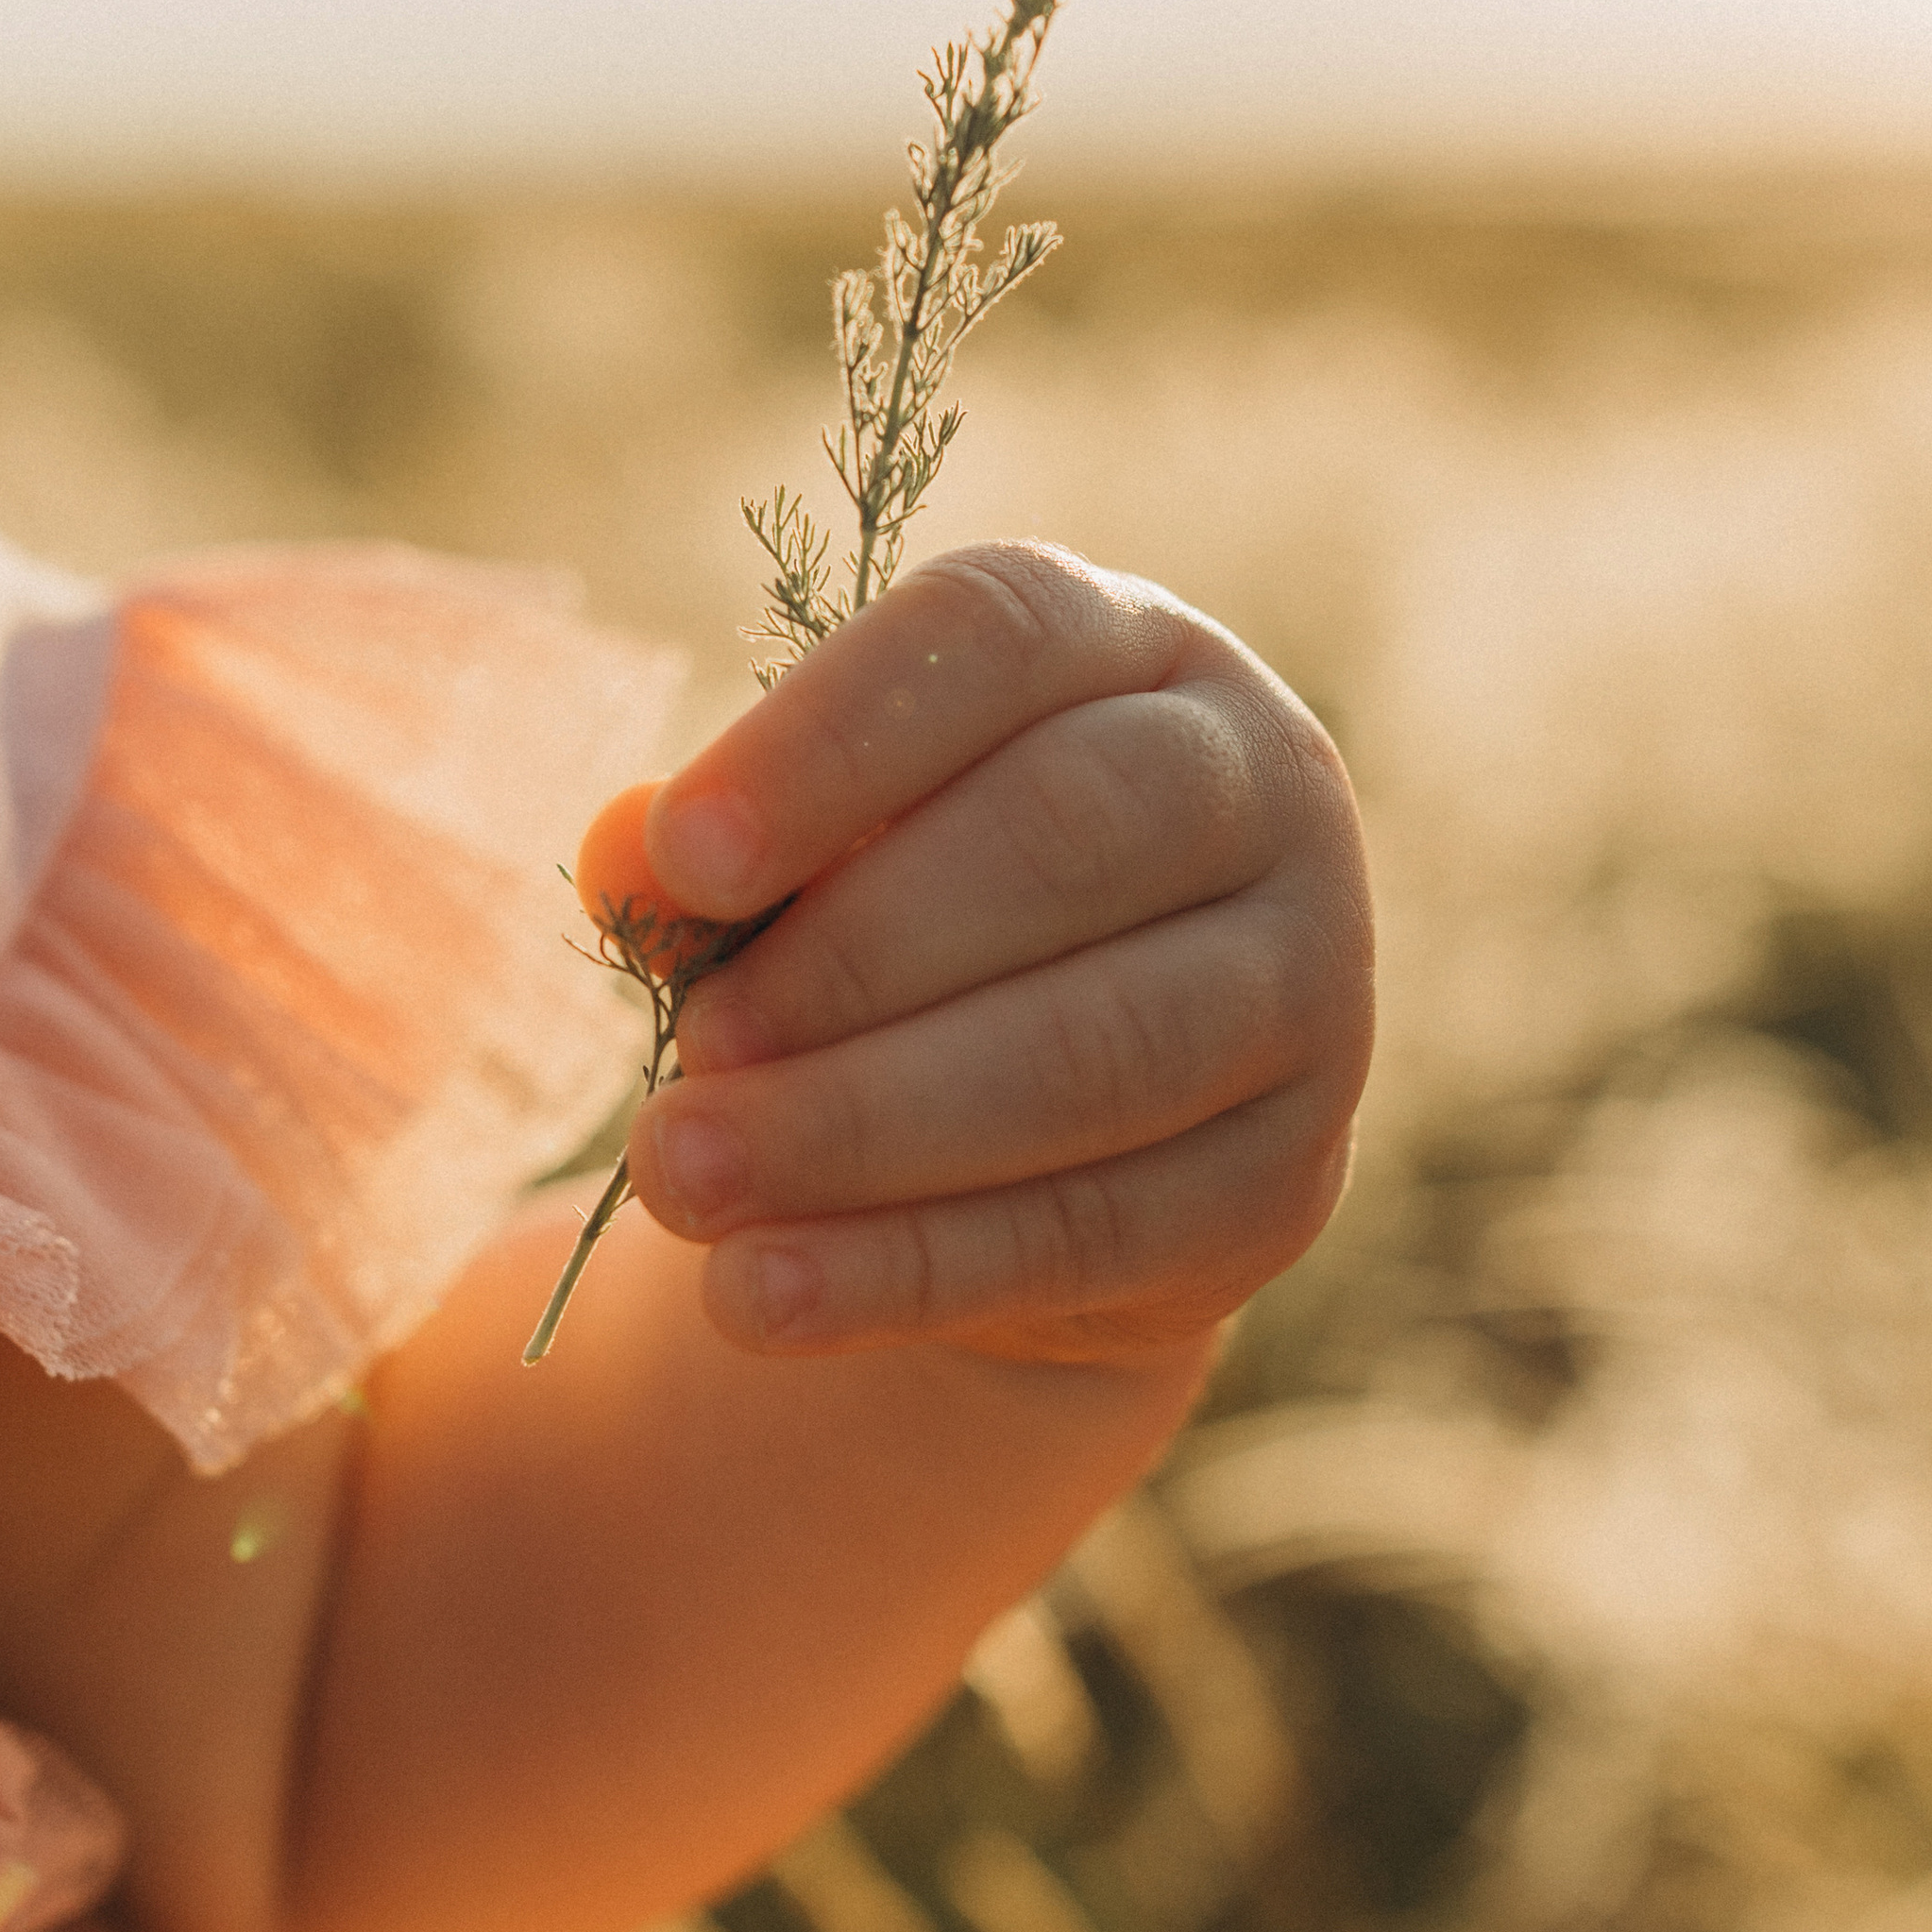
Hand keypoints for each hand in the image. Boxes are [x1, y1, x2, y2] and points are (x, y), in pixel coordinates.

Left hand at [622, 543, 1372, 1366]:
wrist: (1070, 1120)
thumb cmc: (907, 916)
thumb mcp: (812, 851)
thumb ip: (715, 846)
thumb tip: (625, 852)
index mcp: (1130, 646)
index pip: (998, 636)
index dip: (833, 737)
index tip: (685, 852)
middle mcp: (1258, 784)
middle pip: (1067, 834)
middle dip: (853, 955)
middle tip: (692, 1045)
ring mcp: (1306, 982)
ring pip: (1096, 1050)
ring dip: (865, 1123)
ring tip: (683, 1176)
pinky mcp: (1289, 1175)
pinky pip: (1100, 1227)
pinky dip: (911, 1267)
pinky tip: (762, 1296)